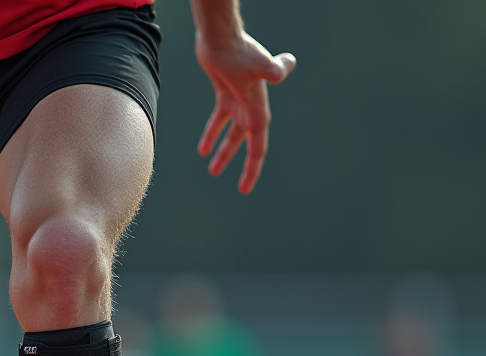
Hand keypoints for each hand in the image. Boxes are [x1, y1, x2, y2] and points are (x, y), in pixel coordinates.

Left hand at [195, 33, 295, 193]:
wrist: (221, 36)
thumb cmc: (240, 51)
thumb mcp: (257, 64)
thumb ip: (272, 69)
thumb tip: (283, 69)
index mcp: (258, 110)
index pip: (258, 146)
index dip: (253, 168)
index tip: (245, 188)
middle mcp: (251, 108)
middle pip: (247, 144)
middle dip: (244, 166)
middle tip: (240, 188)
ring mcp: (238, 101)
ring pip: (232, 134)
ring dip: (224, 152)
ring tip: (213, 171)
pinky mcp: (225, 93)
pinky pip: (219, 120)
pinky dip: (212, 134)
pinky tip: (202, 149)